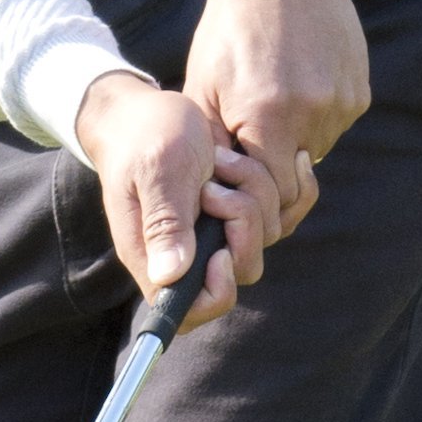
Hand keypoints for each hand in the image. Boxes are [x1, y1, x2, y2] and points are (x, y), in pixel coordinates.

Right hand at [74, 74, 286, 332]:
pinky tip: (258, 159)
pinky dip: (278, 188)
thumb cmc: (143, 137)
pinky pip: (275, 217)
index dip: (217, 291)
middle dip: (244, 228)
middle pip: (239, 274)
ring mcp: (211, 234)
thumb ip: (165, 222)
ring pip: (261, 240)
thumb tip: (170, 276)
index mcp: (154, 255)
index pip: (189, 310)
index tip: (221, 250)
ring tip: (224, 160)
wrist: (144, 112)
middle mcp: (184, 253)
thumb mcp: (157, 171)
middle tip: (218, 185)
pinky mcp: (232, 214)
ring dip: (256, 197)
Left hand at [185, 0, 369, 230]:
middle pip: (298, 177)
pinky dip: (317, 115)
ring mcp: (343, 103)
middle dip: (275, 167)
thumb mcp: (203, 86)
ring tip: (274, 96)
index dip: (258, 191)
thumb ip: (212, 145)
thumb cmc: (229, 30)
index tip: (242, 172)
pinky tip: (298, 80)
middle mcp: (314, 115)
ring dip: (296, 139)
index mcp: (269, 118)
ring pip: (317, 149)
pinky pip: (335, 123)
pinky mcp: (360, 91)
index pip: (277, 193)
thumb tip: (217, 192)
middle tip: (253, 134)